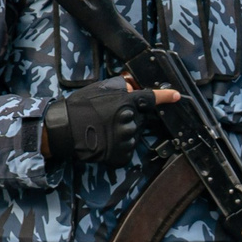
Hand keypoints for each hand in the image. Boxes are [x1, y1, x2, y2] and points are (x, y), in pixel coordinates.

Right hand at [41, 80, 174, 166]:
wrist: (65, 129)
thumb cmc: (80, 107)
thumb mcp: (100, 88)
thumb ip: (121, 87)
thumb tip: (134, 87)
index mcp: (127, 102)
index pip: (151, 99)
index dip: (165, 97)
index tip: (176, 96)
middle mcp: (130, 120)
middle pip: (139, 120)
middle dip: (128, 119)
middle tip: (107, 119)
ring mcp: (127, 139)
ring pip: (132, 136)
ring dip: (122, 134)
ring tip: (103, 131)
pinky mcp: (121, 154)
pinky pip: (125, 151)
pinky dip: (117, 149)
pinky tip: (104, 143)